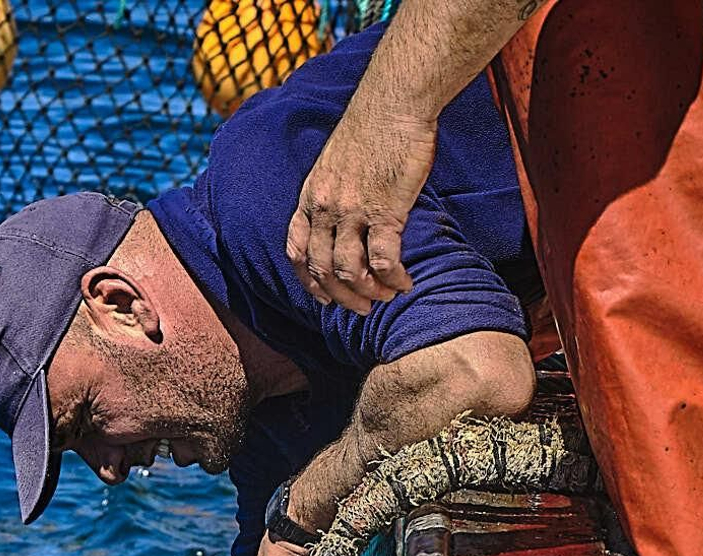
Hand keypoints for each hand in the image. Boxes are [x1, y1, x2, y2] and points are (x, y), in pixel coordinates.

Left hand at [287, 110, 435, 312]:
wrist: (395, 99)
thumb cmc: (373, 126)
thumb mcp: (336, 162)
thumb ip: (335, 194)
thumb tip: (346, 221)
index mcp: (311, 196)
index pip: (298, 251)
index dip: (309, 281)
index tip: (324, 297)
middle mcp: (326, 208)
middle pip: (323, 270)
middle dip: (341, 297)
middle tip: (361, 309)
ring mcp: (353, 211)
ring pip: (351, 272)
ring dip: (368, 293)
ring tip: (385, 297)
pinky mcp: (384, 211)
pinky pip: (383, 261)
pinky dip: (393, 279)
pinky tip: (404, 283)